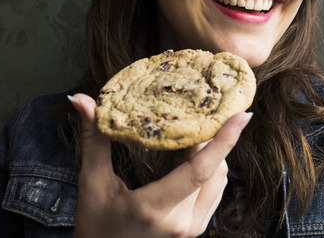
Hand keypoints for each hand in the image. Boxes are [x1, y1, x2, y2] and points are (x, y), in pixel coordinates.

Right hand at [68, 93, 251, 237]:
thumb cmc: (94, 225)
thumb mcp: (92, 182)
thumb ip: (93, 139)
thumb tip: (80, 98)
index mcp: (155, 208)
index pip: (200, 170)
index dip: (224, 141)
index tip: (242, 116)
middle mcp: (182, 222)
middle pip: (212, 169)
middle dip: (210, 139)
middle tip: (202, 111)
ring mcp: (192, 229)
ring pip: (219, 180)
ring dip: (211, 155)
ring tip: (193, 133)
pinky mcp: (196, 230)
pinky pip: (215, 192)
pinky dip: (209, 170)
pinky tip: (193, 155)